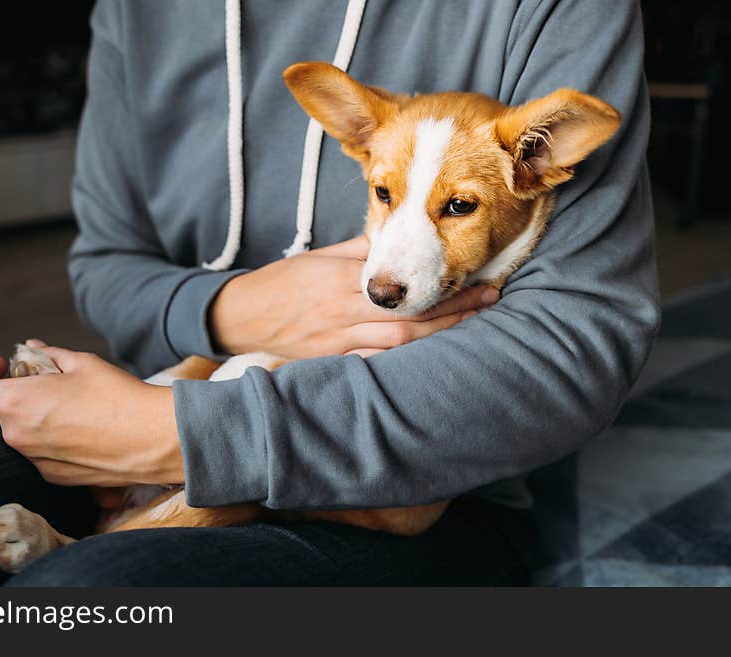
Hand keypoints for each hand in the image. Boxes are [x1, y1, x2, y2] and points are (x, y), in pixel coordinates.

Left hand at [0, 342, 181, 486]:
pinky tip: (84, 430)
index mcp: (16, 403)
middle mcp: (17, 436)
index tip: (6, 365)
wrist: (152, 439)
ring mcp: (34, 460)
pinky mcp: (54, 477)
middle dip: (18, 393)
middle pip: (0, 412)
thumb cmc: (117, 395)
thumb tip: (32, 348)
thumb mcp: (82, 363)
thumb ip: (49, 355)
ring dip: (35, 417)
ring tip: (72, 406)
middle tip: (49, 382)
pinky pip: (41, 453)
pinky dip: (52, 439)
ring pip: (22, 433)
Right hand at [209, 235, 498, 358]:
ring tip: (471, 325)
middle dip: (454, 312)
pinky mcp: (330, 361)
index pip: (402, 284)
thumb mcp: (320, 257)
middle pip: (409, 319)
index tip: (476, 277)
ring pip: (397, 344)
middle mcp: (343, 314)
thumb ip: (360, 253)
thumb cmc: (281, 283)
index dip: (442, 286)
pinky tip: (430, 359)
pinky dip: (403, 362)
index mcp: (341, 282)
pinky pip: (373, 364)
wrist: (240, 316)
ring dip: (438, 336)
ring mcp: (337, 342)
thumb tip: (396, 242)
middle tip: (490, 301)